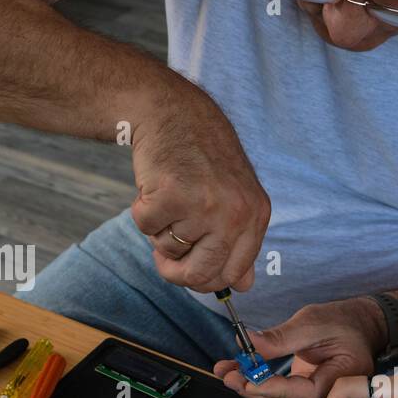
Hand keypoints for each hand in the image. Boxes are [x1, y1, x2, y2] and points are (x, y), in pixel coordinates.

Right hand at [130, 82, 270, 293]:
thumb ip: (240, 243)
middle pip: (201, 275)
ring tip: (166, 202)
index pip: (233, 275)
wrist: (173, 112)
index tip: (190, 271)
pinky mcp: (171, 194)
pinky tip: (152, 188)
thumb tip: (242, 285)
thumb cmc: (202, 158)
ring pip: (169, 251)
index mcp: (256, 216)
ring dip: (158, 234)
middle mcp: (235, 213)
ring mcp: (204, 205)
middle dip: (176, 274)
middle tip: (163, 258)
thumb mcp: (235, 198)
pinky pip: (146, 228)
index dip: (205, 280)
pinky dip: (141, 213)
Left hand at [213, 298, 387, 397]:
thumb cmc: (344, 323)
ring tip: (226, 372)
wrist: (360, 327)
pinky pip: (279, 394)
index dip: (272, 389)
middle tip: (229, 375)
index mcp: (341, 380)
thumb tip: (248, 343)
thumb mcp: (313, 323)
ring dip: (251, 388)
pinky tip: (237, 372)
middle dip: (254, 390)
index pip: (302, 393)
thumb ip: (281, 338)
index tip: (247, 380)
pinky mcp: (305, 394)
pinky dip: (257, 384)